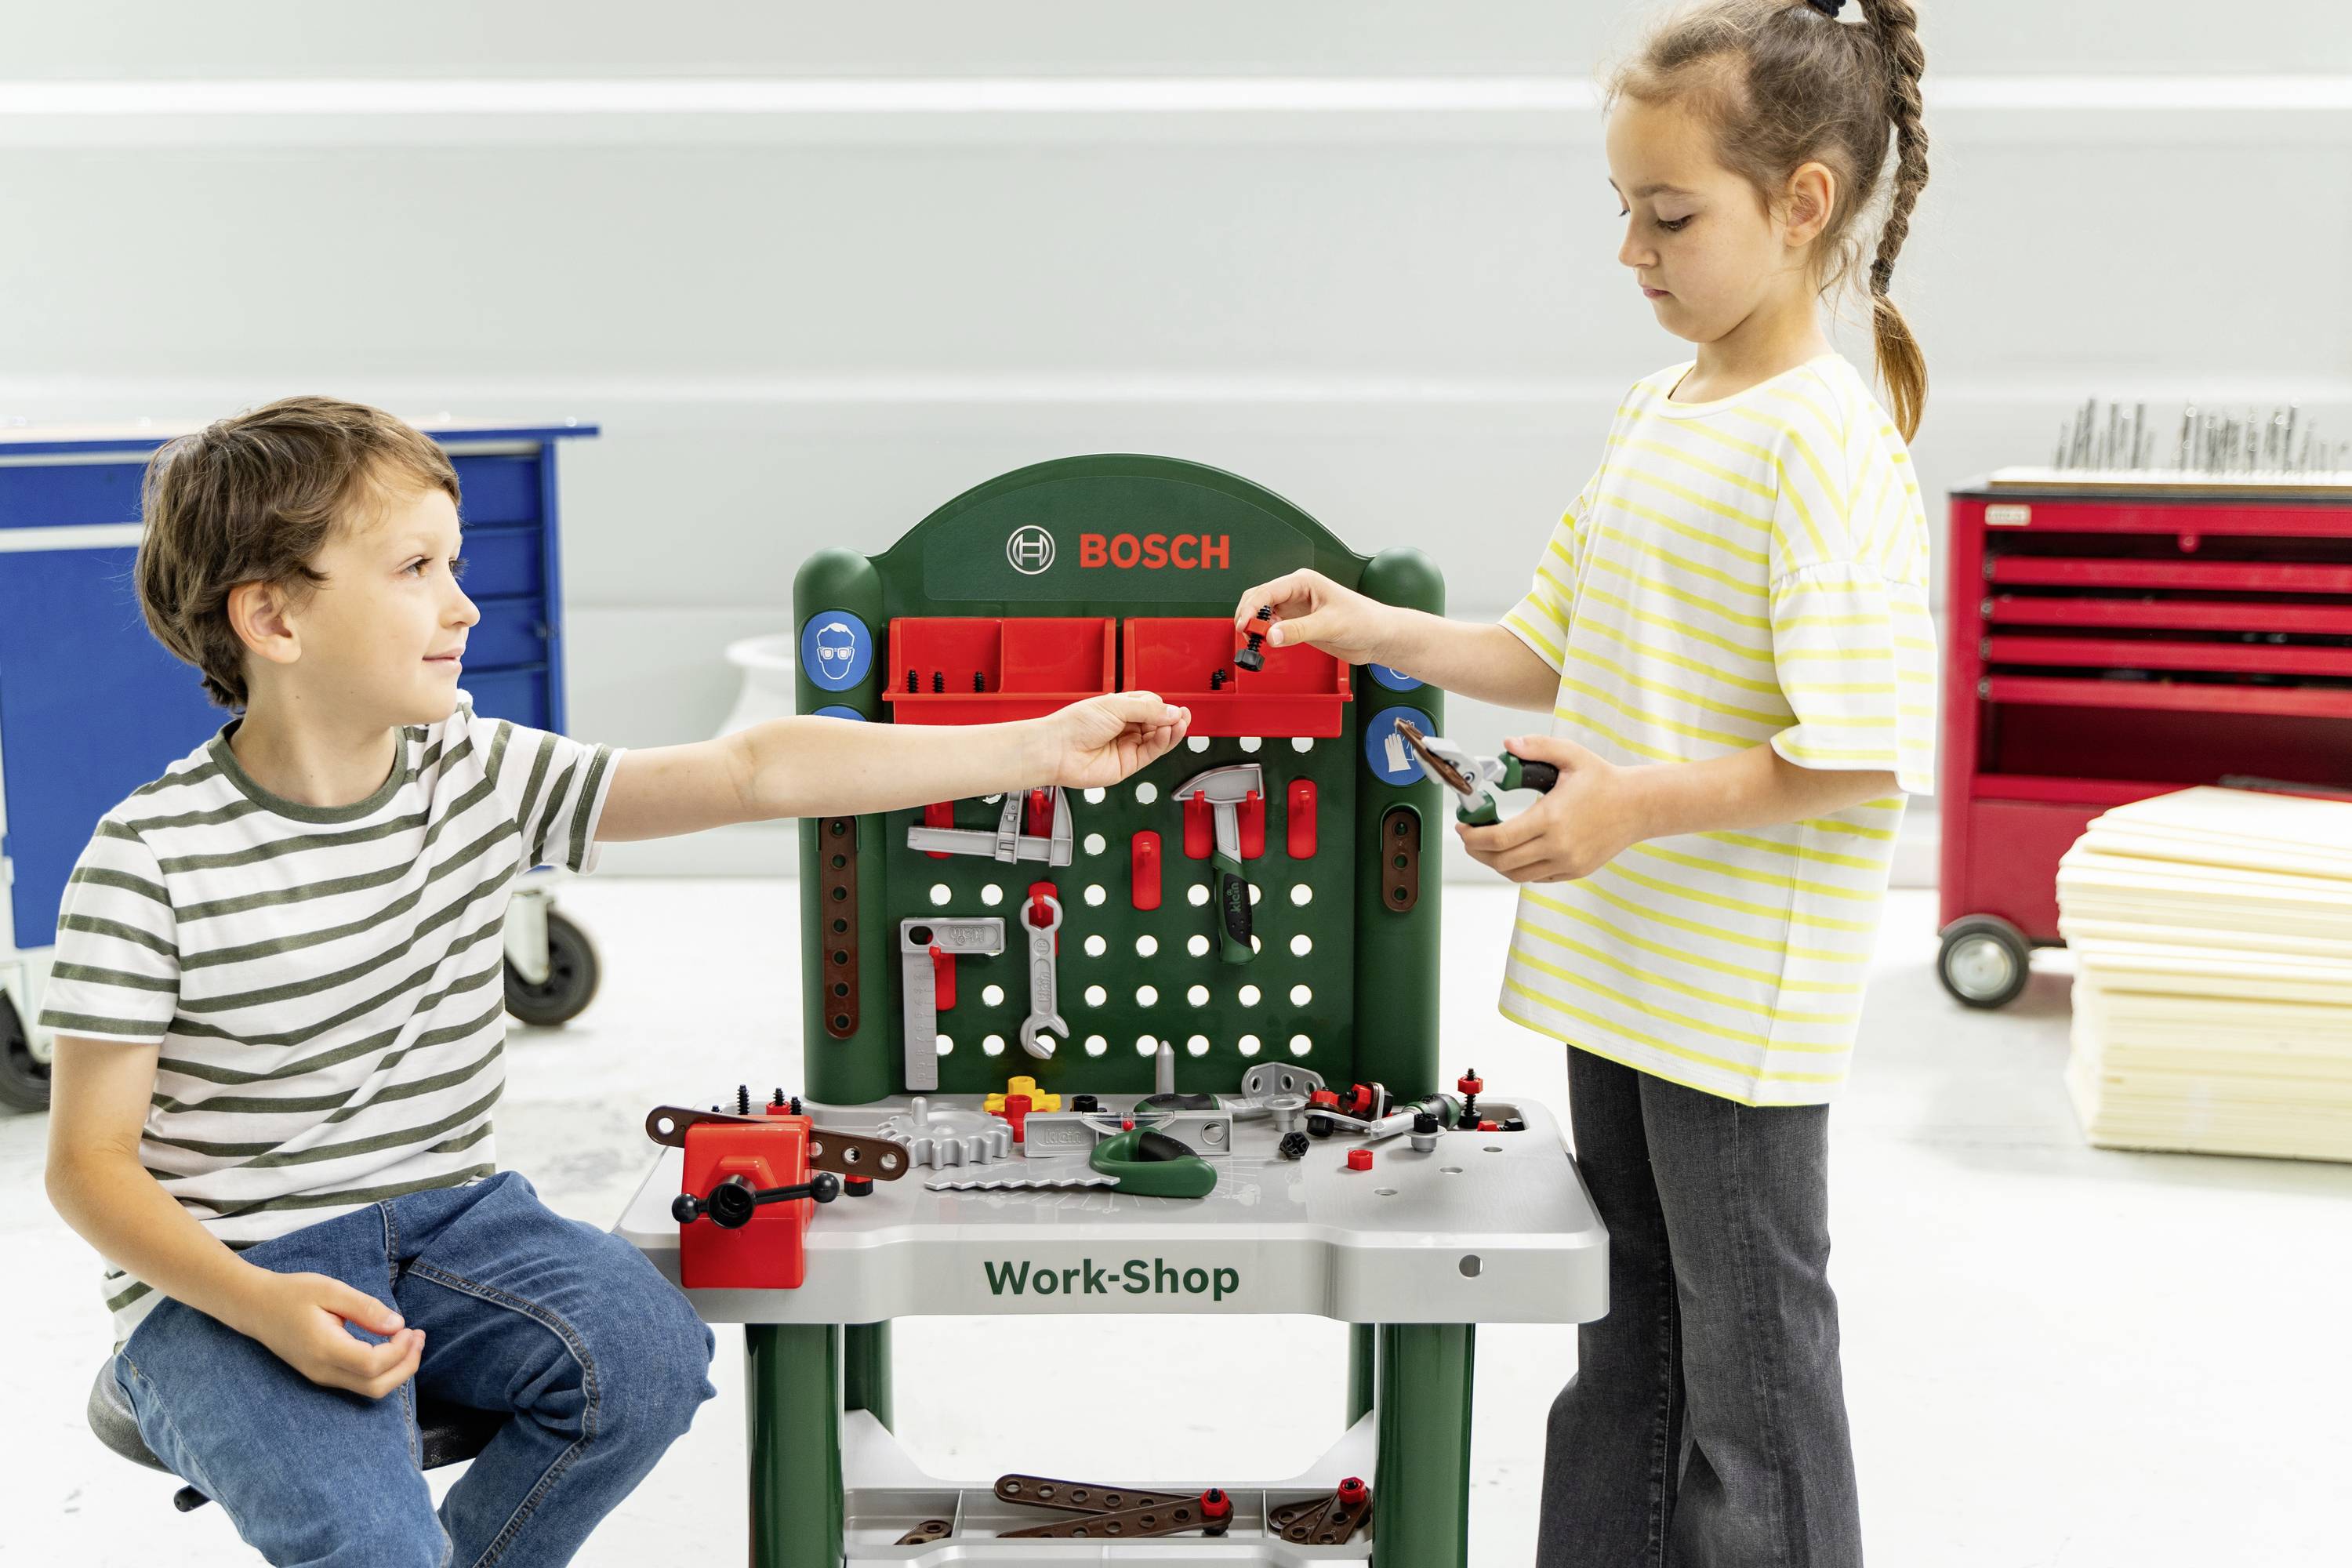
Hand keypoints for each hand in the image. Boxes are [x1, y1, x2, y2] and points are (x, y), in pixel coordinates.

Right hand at [236, 1269, 424, 1398]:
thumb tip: (397, 1324)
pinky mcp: (322, 1375)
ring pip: (369, 1389)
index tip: (409, 1328)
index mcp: (324, 1349)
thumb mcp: (330, 1289)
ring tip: (411, 1340)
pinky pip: (359, 1382)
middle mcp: (322, 1371)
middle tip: (420, 1336)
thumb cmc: (292, 1293)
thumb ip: (365, 1308)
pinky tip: (391, 1346)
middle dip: (406, 1366)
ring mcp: (321, 1377)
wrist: (254, 1307)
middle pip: (376, 1387)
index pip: (373, 1365)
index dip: (400, 1351)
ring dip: (397, 1370)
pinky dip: (382, 1370)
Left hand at [1032, 693, 1189, 788]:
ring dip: (1172, 730)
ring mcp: (1127, 746)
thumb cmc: (1075, 725)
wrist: (1058, 749)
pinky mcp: (1129, 764)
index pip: (1150, 705)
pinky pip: (1152, 752)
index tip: (1169, 706)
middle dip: (1171, 718)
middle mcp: (1125, 727)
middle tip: (1182, 715)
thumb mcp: (1115, 706)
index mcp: (1119, 709)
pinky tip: (1168, 732)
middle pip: (1157, 722)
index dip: (1161, 706)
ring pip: (1158, 738)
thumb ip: (1146, 710)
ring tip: (1181, 722)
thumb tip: (1172, 712)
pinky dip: (1163, 742)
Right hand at [1229, 569, 1397, 666]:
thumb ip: (1299, 630)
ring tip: (1254, 641)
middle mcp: (1296, 593)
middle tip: (1246, 635)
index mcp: (1304, 582)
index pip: (1267, 591)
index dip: (1252, 608)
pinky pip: (1273, 627)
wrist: (1378, 637)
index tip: (1245, 625)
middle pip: (1259, 599)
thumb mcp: (1330, 625)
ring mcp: (1296, 609)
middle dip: (1248, 615)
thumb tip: (1272, 635)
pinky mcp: (1298, 625)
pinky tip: (1266, 643)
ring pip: (1263, 614)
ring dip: (1255, 626)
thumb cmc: (1364, 620)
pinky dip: (1264, 635)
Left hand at [1456, 735, 1647, 882]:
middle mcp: (1558, 846)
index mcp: (1552, 817)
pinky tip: (1513, 851)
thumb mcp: (1571, 755)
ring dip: (1495, 862)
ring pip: (1516, 874)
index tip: (1462, 827)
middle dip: (1477, 850)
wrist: (1638, 806)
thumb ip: (1537, 746)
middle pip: (1502, 861)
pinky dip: (1518, 868)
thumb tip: (1508, 744)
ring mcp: (1567, 862)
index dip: (1473, 836)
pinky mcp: (1575, 871)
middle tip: (1469, 836)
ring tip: (1487, 845)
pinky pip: (1536, 878)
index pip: (1500, 837)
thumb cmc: (1603, 779)